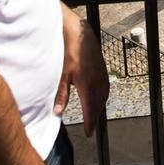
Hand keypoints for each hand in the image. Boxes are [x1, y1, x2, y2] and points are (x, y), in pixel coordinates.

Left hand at [55, 7, 109, 136]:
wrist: (78, 31)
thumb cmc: (68, 50)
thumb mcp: (61, 75)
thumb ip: (61, 95)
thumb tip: (57, 112)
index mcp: (87, 84)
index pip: (90, 109)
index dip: (89, 122)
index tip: (88, 133)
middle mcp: (97, 80)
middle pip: (98, 104)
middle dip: (95, 117)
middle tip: (91, 127)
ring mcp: (101, 73)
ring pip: (103, 95)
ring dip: (99, 106)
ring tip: (94, 115)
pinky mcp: (102, 67)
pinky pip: (105, 86)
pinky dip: (103, 95)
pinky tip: (99, 96)